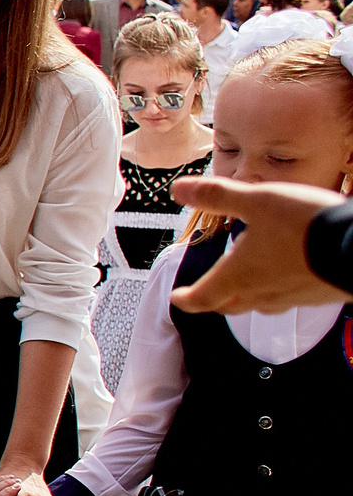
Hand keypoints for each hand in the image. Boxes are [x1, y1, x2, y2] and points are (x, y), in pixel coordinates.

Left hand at [168, 176, 346, 312]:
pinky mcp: (318, 297)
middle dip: (215, 299)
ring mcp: (293, 298)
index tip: (177, 297)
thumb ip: (218, 196)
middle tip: (207, 293)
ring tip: (246, 283)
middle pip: (230, 305)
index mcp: (239, 275)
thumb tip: (179, 190)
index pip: (202, 296)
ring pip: (261, 304)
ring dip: (248, 295)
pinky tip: (288, 275)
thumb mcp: (256, 201)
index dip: (186, 298)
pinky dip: (281, 290)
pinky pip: (291, 299)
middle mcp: (263, 293)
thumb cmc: (305, 226)